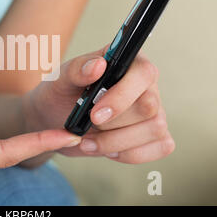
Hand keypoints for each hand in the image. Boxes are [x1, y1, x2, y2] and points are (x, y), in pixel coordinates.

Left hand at [22, 46, 174, 163]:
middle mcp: (146, 85)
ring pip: (155, 129)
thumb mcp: (60, 79)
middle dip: (114, 124)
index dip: (122, 96)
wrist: (55, 119)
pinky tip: (108, 150)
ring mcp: (154, 110)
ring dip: (117, 142)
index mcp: (127, 62)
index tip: (95, 115)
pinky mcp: (155, 134)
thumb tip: (99, 65)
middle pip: (149, 107)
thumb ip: (76, 69)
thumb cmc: (60, 93)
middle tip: (87, 125)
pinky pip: (161, 146)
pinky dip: (130, 154)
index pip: (143, 73)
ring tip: (88, 141)